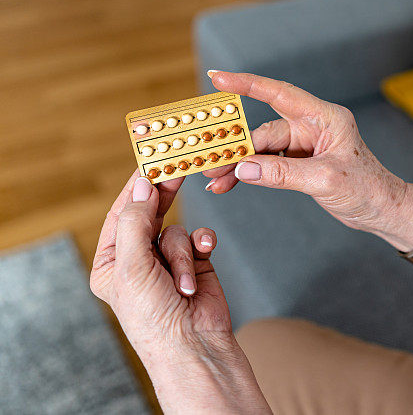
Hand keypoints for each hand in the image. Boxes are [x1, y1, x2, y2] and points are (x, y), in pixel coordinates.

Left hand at [91, 171, 270, 413]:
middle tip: (176, 170)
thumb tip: (142, 187)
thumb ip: (136, 222)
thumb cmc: (154, 318)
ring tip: (182, 280)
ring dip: (183, 252)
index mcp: (112, 262)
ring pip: (178, 229)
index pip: (121, 214)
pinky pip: (201, 237)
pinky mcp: (196, 262)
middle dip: (163, 199)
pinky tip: (205, 257)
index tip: (149, 160)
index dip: (135, 187)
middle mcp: (139, 259)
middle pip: (150, 215)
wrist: (194, 346)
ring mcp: (168, 261)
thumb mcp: (133, 267)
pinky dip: (203, 247)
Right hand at [203, 71, 412, 250]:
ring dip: (239, 164)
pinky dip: (250, 173)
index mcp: (325, 118)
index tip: (218, 77)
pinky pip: (268, 164)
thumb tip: (244, 167)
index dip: (248, 84)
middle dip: (236, 148)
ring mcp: (305, 145)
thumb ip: (283, 174)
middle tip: (210, 164)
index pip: (281, 94)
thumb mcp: (325, 181)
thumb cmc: (368, 189)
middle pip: (265, 131)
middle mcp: (313, 127)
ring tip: (215, 180)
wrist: (383, 211)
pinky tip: (231, 182)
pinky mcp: (300, 164)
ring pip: (262, 150)